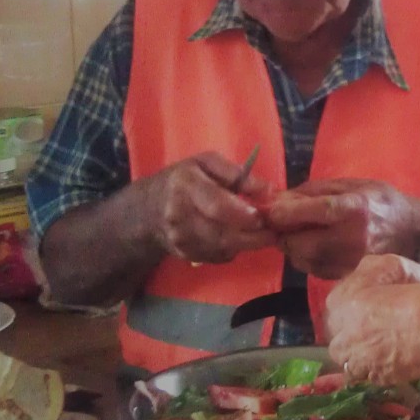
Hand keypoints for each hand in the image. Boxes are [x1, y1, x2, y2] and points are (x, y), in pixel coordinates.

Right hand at [145, 152, 276, 263]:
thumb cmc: (183, 180)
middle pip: (221, 232)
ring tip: (264, 234)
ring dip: (247, 243)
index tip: (261, 216)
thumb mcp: (205, 163)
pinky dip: (234, 249)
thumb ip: (235, 173)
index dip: (241, 213)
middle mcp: (179, 215)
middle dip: (252, 234)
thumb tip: (265, 189)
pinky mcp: (185, 254)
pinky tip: (241, 238)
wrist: (147, 210)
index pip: (216, 204)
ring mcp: (180, 239)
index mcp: (186, 185)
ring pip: (222, 247)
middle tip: (272, 230)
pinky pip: (218, 256)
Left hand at [265, 179, 419, 279]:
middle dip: (283, 232)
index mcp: (355, 209)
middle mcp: (353, 238)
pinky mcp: (348, 276)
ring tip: (298, 233)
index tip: (268, 209)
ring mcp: (351, 262)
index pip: (313, 211)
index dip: (284, 211)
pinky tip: (313, 246)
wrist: (415, 234)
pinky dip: (305, 258)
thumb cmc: (383, 203)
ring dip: (292, 246)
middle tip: (279, 223)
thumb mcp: (353, 185)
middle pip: (300, 242)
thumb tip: (278, 198)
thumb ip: (314, 191)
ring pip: (302, 259)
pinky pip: (313, 269)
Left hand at [325, 260, 419, 383]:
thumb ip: (369, 270)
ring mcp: (358, 360)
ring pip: (347, 359)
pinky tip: (390, 357)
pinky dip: (374, 367)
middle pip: (337, 335)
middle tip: (373, 325)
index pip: (335, 304)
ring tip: (379, 344)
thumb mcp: (393, 265)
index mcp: (342, 304)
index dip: (352, 303)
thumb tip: (363, 277)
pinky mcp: (376, 378)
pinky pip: (366, 374)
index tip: (368, 302)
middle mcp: (343, 335)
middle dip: (350, 331)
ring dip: (357, 351)